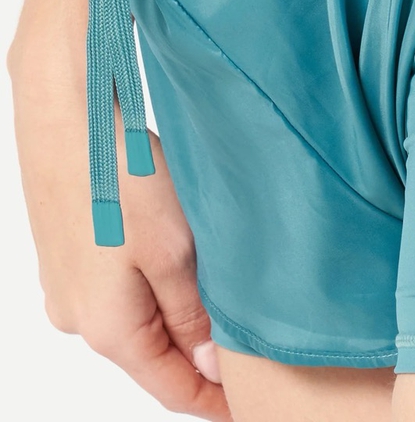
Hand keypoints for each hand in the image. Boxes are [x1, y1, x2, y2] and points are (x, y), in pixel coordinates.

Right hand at [10, 36, 230, 420]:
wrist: (69, 114)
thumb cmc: (122, 179)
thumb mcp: (173, 253)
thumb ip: (192, 316)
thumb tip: (207, 369)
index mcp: (109, 329)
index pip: (171, 388)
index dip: (214, 402)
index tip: (250, 408)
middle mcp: (81, 317)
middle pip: (154, 354)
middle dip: (201, 358)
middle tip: (253, 354)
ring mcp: (70, 284)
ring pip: (140, 317)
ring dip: (180, 317)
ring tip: (229, 305)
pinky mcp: (71, 252)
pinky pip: (122, 286)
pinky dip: (156, 286)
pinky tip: (184, 261)